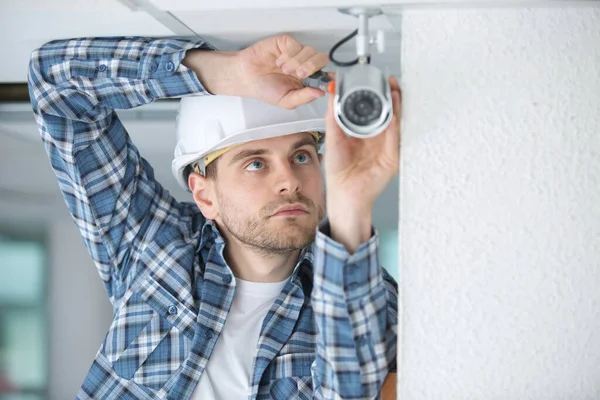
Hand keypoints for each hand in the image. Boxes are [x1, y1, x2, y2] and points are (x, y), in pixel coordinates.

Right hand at [237, 34, 329, 108]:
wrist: (247, 77)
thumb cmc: (266, 89)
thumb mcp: (287, 100)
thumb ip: (304, 97)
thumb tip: (321, 93)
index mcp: (308, 80)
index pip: (326, 75)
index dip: (329, 77)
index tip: (329, 81)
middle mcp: (305, 65)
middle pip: (322, 59)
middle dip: (312, 67)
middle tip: (300, 75)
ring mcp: (297, 53)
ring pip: (310, 51)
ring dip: (297, 62)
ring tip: (284, 70)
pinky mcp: (287, 43)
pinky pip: (295, 45)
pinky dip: (288, 55)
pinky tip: (279, 62)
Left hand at [323, 76, 401, 252]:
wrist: (344, 193)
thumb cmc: (339, 171)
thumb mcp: (333, 137)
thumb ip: (333, 115)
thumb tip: (332, 92)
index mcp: (364, 132)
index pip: (374, 108)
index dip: (376, 93)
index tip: (375, 79)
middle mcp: (378, 137)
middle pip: (389, 112)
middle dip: (391, 96)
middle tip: (390, 81)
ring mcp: (387, 147)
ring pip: (396, 122)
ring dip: (397, 107)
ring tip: (395, 91)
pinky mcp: (393, 158)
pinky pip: (396, 138)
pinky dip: (395, 125)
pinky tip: (394, 114)